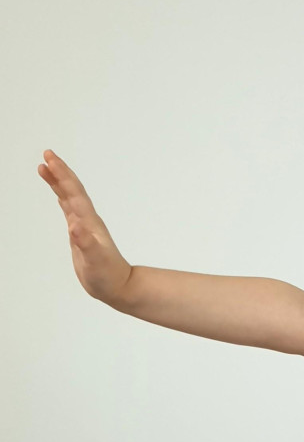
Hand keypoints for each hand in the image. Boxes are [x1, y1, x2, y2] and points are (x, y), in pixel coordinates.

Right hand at [37, 149, 133, 303]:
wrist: (119, 287)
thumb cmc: (109, 276)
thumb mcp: (96, 260)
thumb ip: (86, 243)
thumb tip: (74, 226)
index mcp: (89, 222)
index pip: (74, 193)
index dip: (62, 175)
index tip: (50, 159)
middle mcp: (87, 220)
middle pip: (72, 190)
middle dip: (59, 171)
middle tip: (46, 154)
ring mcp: (84, 226)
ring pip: (69, 197)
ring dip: (58, 182)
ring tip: (45, 167)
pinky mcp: (80, 235)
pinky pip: (69, 210)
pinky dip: (62, 198)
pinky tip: (58, 194)